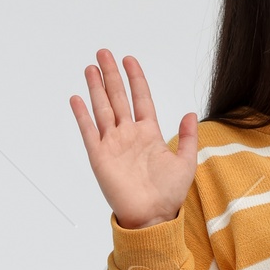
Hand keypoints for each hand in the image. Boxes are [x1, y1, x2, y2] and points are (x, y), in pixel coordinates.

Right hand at [70, 50, 197, 228]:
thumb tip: (191, 113)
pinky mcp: (100, 157)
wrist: (152, 217)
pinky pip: (89, 131)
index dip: (135, 79)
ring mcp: (113, 144)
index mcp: (149, 134)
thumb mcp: (186, 162)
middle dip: (111, 75)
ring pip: (102, 109)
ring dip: (96, 88)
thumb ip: (189, 137)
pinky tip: (77, 98)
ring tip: (90, 68)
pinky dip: (82, 115)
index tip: (129, 60)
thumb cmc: (169, 194)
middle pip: (118, 97)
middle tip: (104, 53)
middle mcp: (129, 135)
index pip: (140, 98)